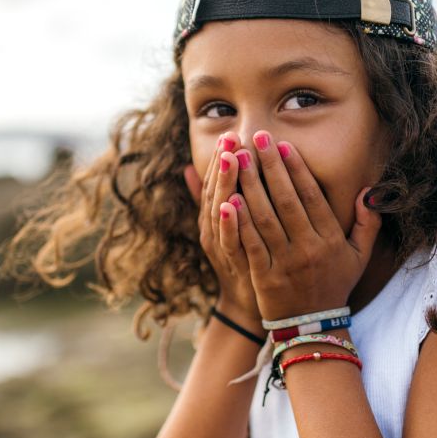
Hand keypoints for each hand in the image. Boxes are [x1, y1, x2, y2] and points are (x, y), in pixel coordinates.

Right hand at [183, 132, 259, 325]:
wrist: (248, 304)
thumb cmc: (243, 259)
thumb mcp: (225, 226)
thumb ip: (208, 198)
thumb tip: (188, 168)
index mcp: (213, 218)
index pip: (215, 182)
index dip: (220, 159)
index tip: (231, 133)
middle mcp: (212, 229)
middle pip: (215, 191)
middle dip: (223, 163)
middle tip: (231, 137)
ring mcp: (221, 246)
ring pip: (219, 211)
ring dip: (224, 184)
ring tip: (231, 158)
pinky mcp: (232, 264)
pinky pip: (228, 241)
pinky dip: (228, 223)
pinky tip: (231, 204)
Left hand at [220, 130, 381, 321]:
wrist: (313, 328)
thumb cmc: (334, 285)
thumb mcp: (359, 257)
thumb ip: (367, 223)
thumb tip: (368, 191)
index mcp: (330, 240)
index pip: (312, 197)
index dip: (296, 170)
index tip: (283, 145)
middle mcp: (308, 249)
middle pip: (286, 201)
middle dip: (270, 167)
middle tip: (256, 137)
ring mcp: (285, 264)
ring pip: (265, 219)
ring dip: (250, 186)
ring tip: (237, 159)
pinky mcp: (264, 277)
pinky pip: (250, 244)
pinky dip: (239, 222)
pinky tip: (227, 198)